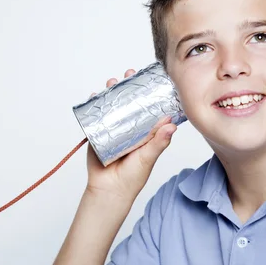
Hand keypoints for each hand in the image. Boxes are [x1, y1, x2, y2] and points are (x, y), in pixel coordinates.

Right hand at [84, 69, 176, 201]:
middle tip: (129, 74)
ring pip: (112, 106)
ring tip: (111, 82)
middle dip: (128, 86)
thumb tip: (171, 125)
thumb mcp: (148, 158)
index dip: (148, 92)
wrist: (109, 190)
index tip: (150, 78)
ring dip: (111, 92)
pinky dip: (94, 104)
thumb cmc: (132, 177)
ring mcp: (113, 129)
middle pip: (129, 102)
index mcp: (145, 131)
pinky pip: (96, 116)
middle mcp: (130, 127)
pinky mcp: (98, 133)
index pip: (148, 107)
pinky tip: (95, 95)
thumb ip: (158, 143)